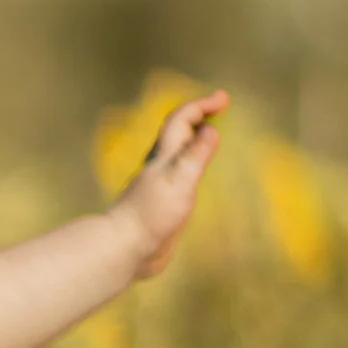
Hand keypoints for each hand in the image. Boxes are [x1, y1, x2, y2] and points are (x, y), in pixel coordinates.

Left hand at [115, 91, 228, 278]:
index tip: (224, 99)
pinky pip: (178, 174)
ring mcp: (159, 185)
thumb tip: (211, 129)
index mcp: (163, 156)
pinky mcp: (161, 204)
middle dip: (199, 115)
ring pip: (177, 152)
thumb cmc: (151, 215)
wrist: (124, 249)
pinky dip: (191, 165)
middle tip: (220, 107)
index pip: (182, 119)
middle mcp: (159, 166)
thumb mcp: (179, 182)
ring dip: (194, 139)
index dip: (202, 105)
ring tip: (211, 135)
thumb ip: (194, 157)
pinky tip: (196, 176)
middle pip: (178, 131)